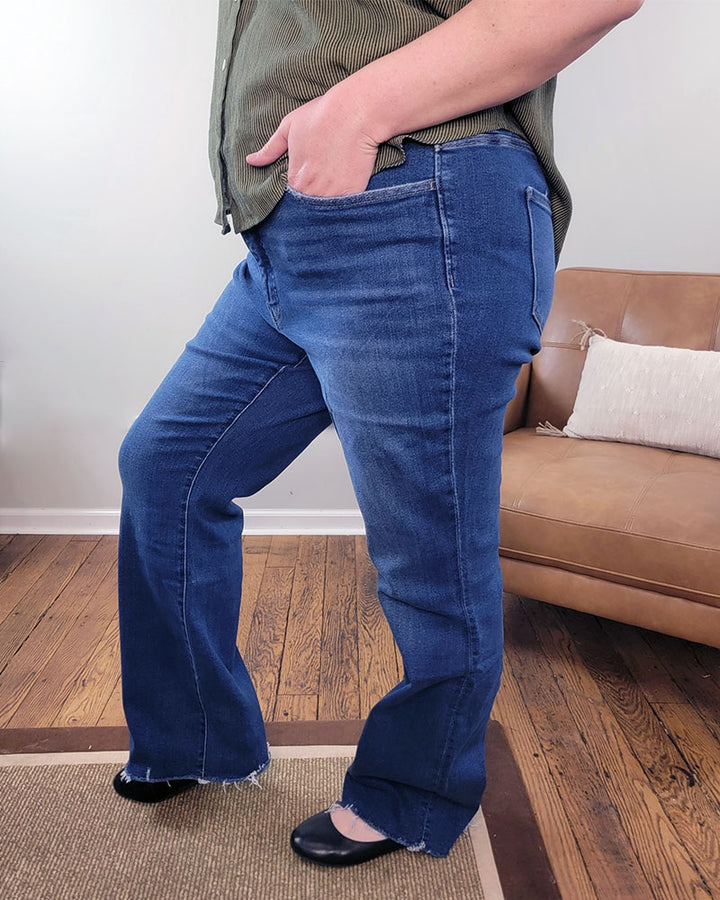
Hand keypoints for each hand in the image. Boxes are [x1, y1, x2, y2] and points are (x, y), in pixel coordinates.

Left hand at [245, 88, 380, 197]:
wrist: (356, 112)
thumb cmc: (322, 115)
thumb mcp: (289, 127)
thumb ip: (270, 149)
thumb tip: (251, 161)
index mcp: (294, 178)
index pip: (292, 195)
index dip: (300, 188)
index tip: (308, 179)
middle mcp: (311, 191)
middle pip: (309, 205)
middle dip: (313, 198)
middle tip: (323, 182)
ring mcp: (332, 195)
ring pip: (327, 209)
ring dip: (328, 204)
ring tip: (335, 185)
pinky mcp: (352, 194)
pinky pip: (347, 206)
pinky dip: (346, 203)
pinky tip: (347, 190)